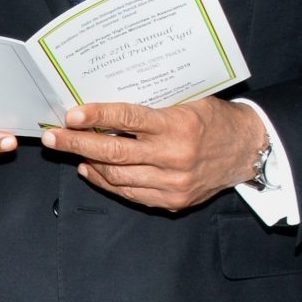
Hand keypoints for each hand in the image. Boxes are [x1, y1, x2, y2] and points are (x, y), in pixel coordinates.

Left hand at [41, 98, 265, 212]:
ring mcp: (174, 182)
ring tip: (68, 150)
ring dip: (88, 162)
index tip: (70, 116)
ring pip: (117, 176)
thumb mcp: (188, 101)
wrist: (248, 150)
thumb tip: (104, 104)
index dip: (97, 118)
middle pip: (114, 153)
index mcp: (179, 126)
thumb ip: (151, 105)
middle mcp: (175, 157)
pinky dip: (106, 182)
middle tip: (52, 137)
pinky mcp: (173, 200)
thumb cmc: (213, 118)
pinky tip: (90, 169)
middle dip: (77, 144)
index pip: (129, 120)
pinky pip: (129, 193)